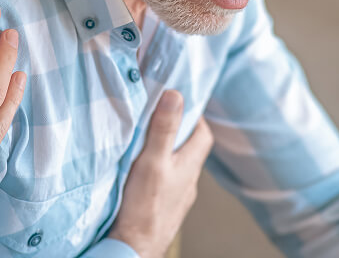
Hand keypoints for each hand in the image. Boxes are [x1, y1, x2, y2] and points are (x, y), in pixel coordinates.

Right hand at [109, 91, 212, 257]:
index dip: (194, 116)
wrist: (135, 248)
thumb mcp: (152, 160)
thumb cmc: (144, 207)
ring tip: (145, 140)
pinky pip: (165, 181)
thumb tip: (175, 95)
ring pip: (176, 166)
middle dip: (177, 130)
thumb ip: (163, 129)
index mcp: (190, 165)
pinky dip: (157, 170)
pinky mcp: (164, 206)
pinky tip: (140, 171)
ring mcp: (177, 196)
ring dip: (165, 152)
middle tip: (158, 116)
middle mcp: (188, 181)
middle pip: (189, 148)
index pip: (203, 134)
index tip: (179, 102)